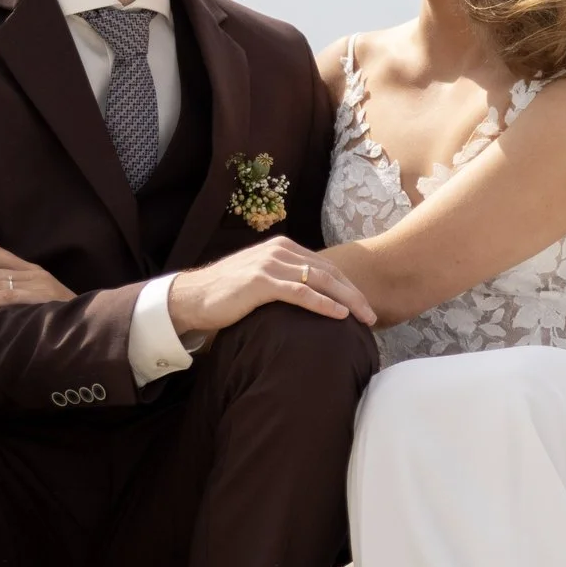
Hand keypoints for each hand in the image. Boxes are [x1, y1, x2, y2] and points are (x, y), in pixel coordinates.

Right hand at [168, 237, 375, 335]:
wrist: (192, 297)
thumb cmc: (229, 294)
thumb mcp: (263, 280)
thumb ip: (287, 280)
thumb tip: (315, 297)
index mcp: (284, 248)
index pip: (326, 266)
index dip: (349, 286)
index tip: (365, 306)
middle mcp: (280, 251)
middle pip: (329, 272)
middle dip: (355, 294)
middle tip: (372, 315)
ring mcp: (271, 264)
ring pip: (321, 281)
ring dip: (347, 300)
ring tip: (364, 318)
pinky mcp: (261, 282)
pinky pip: (301, 293)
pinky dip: (323, 304)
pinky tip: (339, 316)